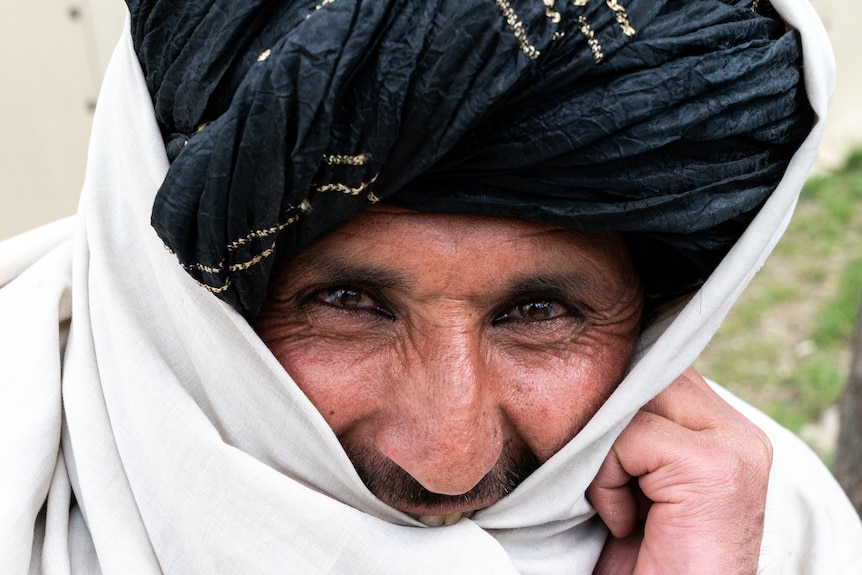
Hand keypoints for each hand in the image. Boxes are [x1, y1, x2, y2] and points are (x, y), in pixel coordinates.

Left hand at [587, 368, 772, 574]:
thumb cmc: (643, 556)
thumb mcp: (634, 478)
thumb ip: (630, 428)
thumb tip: (589, 378)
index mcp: (722, 429)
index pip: (654, 368)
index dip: (612, 400)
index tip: (591, 448)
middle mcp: (738, 431)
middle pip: (644, 373)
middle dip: (605, 418)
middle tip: (599, 477)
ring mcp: (735, 446)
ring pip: (634, 398)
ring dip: (603, 450)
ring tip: (615, 502)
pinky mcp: (716, 468)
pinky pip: (630, 438)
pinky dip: (607, 479)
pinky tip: (624, 521)